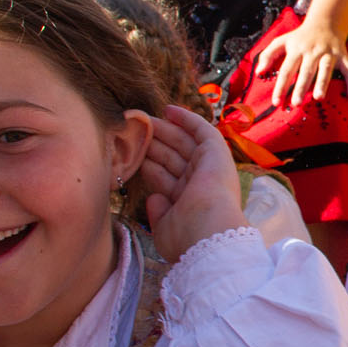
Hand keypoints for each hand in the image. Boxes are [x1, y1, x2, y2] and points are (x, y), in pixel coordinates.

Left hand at [141, 105, 246, 262]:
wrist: (209, 233)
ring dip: (164, 130)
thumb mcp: (164, 227)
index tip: (131, 155)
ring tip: (143, 118)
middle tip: (133, 130)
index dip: (149, 166)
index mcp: (188, 203)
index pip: (165, 179)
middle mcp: (200, 184)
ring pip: (183, 143)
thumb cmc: (186, 236)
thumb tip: (153, 198)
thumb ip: (159, 212)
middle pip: (172, 158)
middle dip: (153, 144)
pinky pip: (202, 130)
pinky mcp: (217, 153)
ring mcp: (209, 167)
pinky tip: (169, 110)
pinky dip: (187, 119)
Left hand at [257, 7, 347, 106]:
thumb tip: (258, 72)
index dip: (281, 86)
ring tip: (319, 97)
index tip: (277, 102)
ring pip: (326, 69)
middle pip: (306, 71)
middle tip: (297, 103)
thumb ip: (267, 55)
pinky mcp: (342, 56)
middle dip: (301, 87)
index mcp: (296, 49)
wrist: (324, 22)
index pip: (286, 70)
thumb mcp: (281, 41)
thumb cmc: (300, 37)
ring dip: (322, 83)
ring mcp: (329, 53)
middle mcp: (312, 51)